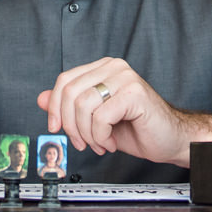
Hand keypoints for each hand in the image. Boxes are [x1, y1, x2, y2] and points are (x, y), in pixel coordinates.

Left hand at [37, 58, 193, 167]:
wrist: (171, 140)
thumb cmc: (137, 129)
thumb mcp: (95, 119)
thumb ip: (69, 106)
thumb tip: (40, 98)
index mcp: (103, 69)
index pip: (64, 80)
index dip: (54, 107)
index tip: (55, 128)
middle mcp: (113, 67)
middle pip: (70, 92)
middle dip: (71, 125)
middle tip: (82, 143)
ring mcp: (125, 77)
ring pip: (83, 106)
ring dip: (88, 134)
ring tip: (101, 144)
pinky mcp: (134, 93)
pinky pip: (100, 117)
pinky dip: (101, 137)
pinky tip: (112, 142)